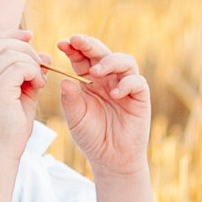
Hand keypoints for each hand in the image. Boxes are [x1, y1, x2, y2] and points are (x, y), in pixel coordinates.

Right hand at [0, 29, 43, 165]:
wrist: (0, 154)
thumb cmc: (10, 129)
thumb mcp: (21, 95)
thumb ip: (29, 74)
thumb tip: (43, 55)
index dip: (11, 35)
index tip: (29, 37)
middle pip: (1, 43)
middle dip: (25, 47)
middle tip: (39, 64)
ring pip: (12, 53)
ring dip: (32, 62)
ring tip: (39, 80)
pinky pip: (18, 67)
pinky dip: (33, 71)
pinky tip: (38, 85)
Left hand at [55, 35, 150, 177]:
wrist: (111, 159)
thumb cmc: (92, 137)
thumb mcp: (76, 119)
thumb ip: (70, 101)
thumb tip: (64, 81)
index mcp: (90, 81)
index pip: (82, 58)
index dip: (74, 49)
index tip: (61, 44)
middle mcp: (108, 79)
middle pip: (102, 53)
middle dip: (89, 45)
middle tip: (76, 41)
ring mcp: (125, 86)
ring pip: (124, 61)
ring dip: (109, 62)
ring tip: (95, 72)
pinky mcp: (140, 97)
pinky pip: (137, 82)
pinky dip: (127, 84)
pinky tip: (115, 93)